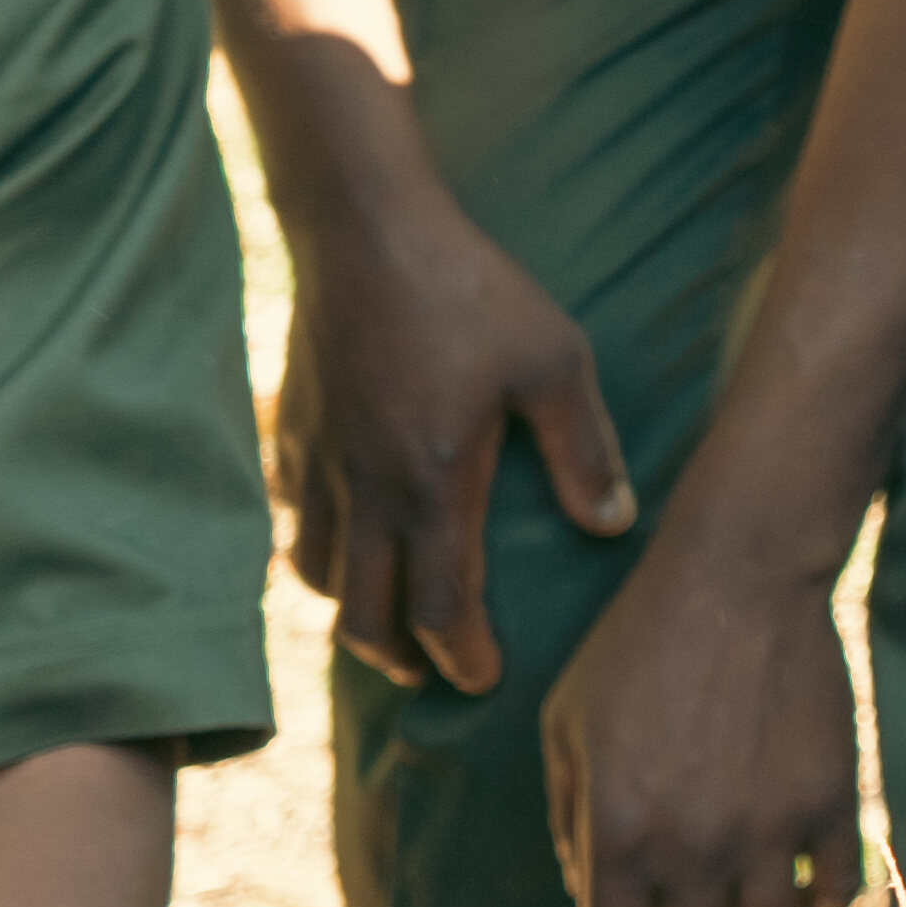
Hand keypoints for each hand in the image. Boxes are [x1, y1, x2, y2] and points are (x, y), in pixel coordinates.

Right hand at [274, 165, 634, 693]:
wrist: (364, 225)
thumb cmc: (469, 288)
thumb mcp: (554, 359)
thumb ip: (585, 448)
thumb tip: (613, 525)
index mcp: (432, 483)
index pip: (438, 610)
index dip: (460, 658)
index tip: (483, 680)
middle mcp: (367, 487)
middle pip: (363, 613)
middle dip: (398, 659)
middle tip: (431, 673)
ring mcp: (319, 460)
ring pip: (317, 572)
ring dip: (352, 609)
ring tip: (386, 619)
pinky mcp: (292, 428)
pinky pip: (292, 516)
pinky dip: (316, 547)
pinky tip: (343, 539)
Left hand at [542, 490, 872, 906]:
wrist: (737, 575)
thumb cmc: (637, 645)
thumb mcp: (565, 724)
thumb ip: (567, 817)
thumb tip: (589, 887)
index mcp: (616, 834)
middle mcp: (692, 847)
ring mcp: (769, 830)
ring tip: (745, 886)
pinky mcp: (831, 802)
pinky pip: (839, 895)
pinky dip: (819, 893)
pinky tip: (799, 861)